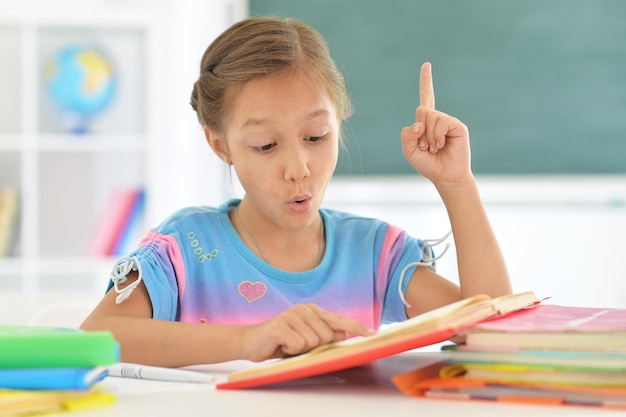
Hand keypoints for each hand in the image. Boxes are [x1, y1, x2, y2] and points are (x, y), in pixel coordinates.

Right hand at [241, 303, 373, 361]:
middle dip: (315, 346)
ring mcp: (291, 315)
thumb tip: (345, 335)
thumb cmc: (281, 342)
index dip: (356, 328)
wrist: (250, 342)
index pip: (339, 320)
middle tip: (297, 345)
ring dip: (301, 349)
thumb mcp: (306, 341)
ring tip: (288, 345)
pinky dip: (290, 350)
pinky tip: (281, 345)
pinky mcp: (280, 325)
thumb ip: (324, 336)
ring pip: (314, 341)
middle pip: (327, 336)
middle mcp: (304, 309)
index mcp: (312, 311)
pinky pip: (298, 345)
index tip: (373, 334)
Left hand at [400, 62, 471, 183]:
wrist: (445, 176)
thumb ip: (407, 135)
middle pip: (421, 111)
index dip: (426, 81)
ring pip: (430, 118)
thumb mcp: (409, 150)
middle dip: (419, 131)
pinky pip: (441, 123)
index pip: (426, 98)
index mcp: (426, 122)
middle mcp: (438, 119)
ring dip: (428, 137)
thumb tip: (420, 122)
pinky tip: (442, 145)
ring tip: (435, 148)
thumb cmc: (428, 164)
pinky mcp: (458, 126)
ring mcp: (448, 121)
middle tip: (426, 147)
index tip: (427, 64)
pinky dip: (437, 137)